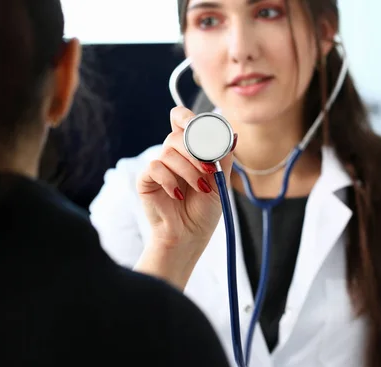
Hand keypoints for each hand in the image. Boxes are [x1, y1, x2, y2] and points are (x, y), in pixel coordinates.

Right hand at [134, 106, 236, 287]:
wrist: (190, 235)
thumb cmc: (204, 210)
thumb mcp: (221, 182)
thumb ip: (224, 158)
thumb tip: (234, 135)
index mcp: (190, 150)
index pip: (183, 120)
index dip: (189, 118)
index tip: (204, 129)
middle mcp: (173, 154)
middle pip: (178, 134)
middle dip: (197, 150)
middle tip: (209, 169)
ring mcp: (159, 166)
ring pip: (169, 151)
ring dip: (188, 170)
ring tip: (200, 188)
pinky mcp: (146, 180)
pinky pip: (156, 167)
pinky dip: (170, 180)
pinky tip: (178, 194)